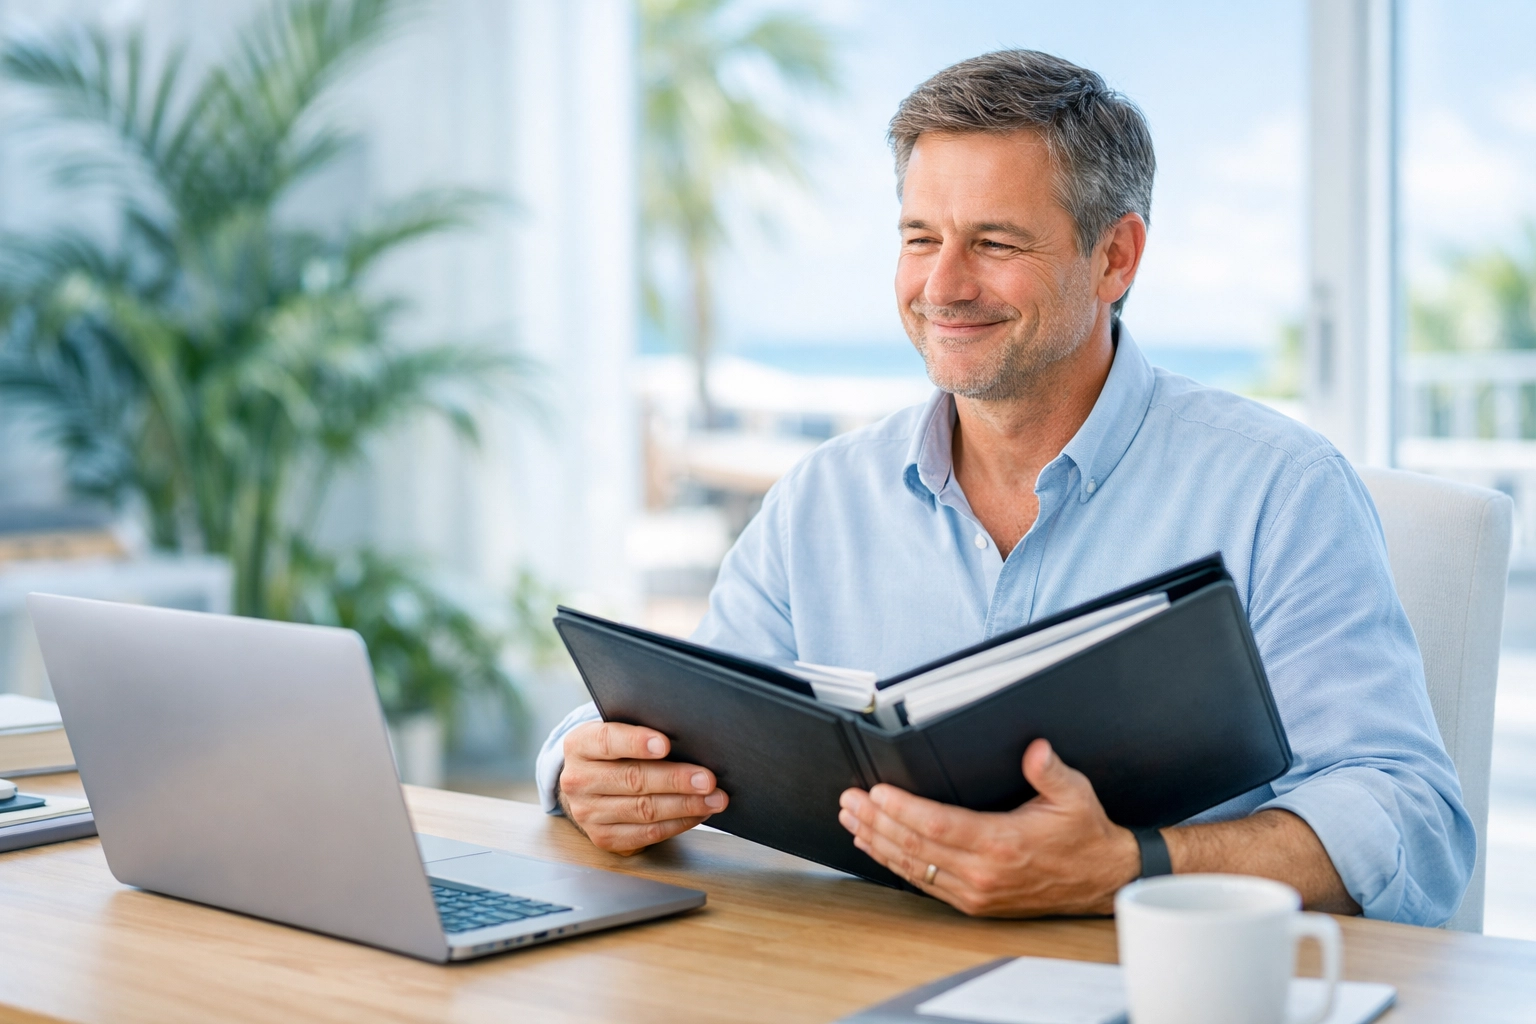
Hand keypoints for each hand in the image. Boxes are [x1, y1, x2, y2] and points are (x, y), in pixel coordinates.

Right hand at [558, 721, 727, 854]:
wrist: (589, 784)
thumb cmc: (614, 751)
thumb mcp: (617, 731)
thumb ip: (642, 732)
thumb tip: (691, 740)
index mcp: (580, 745)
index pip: (607, 741)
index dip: (637, 742)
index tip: (666, 744)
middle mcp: (578, 780)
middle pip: (632, 779)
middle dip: (676, 779)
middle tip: (708, 779)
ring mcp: (588, 813)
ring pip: (643, 810)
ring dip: (685, 805)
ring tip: (714, 798)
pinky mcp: (604, 837)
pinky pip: (647, 833)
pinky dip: (678, 823)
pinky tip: (698, 813)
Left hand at [838, 738, 1138, 915]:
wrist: (1102, 880)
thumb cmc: (1085, 834)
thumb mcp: (1075, 795)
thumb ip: (1050, 771)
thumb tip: (1036, 750)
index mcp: (1002, 844)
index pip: (938, 826)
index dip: (902, 809)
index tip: (875, 792)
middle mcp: (984, 873)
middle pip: (915, 847)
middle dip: (876, 822)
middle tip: (848, 800)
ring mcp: (976, 892)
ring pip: (914, 868)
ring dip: (878, 843)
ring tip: (851, 820)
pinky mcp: (974, 903)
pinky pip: (925, 884)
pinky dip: (896, 864)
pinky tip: (876, 847)